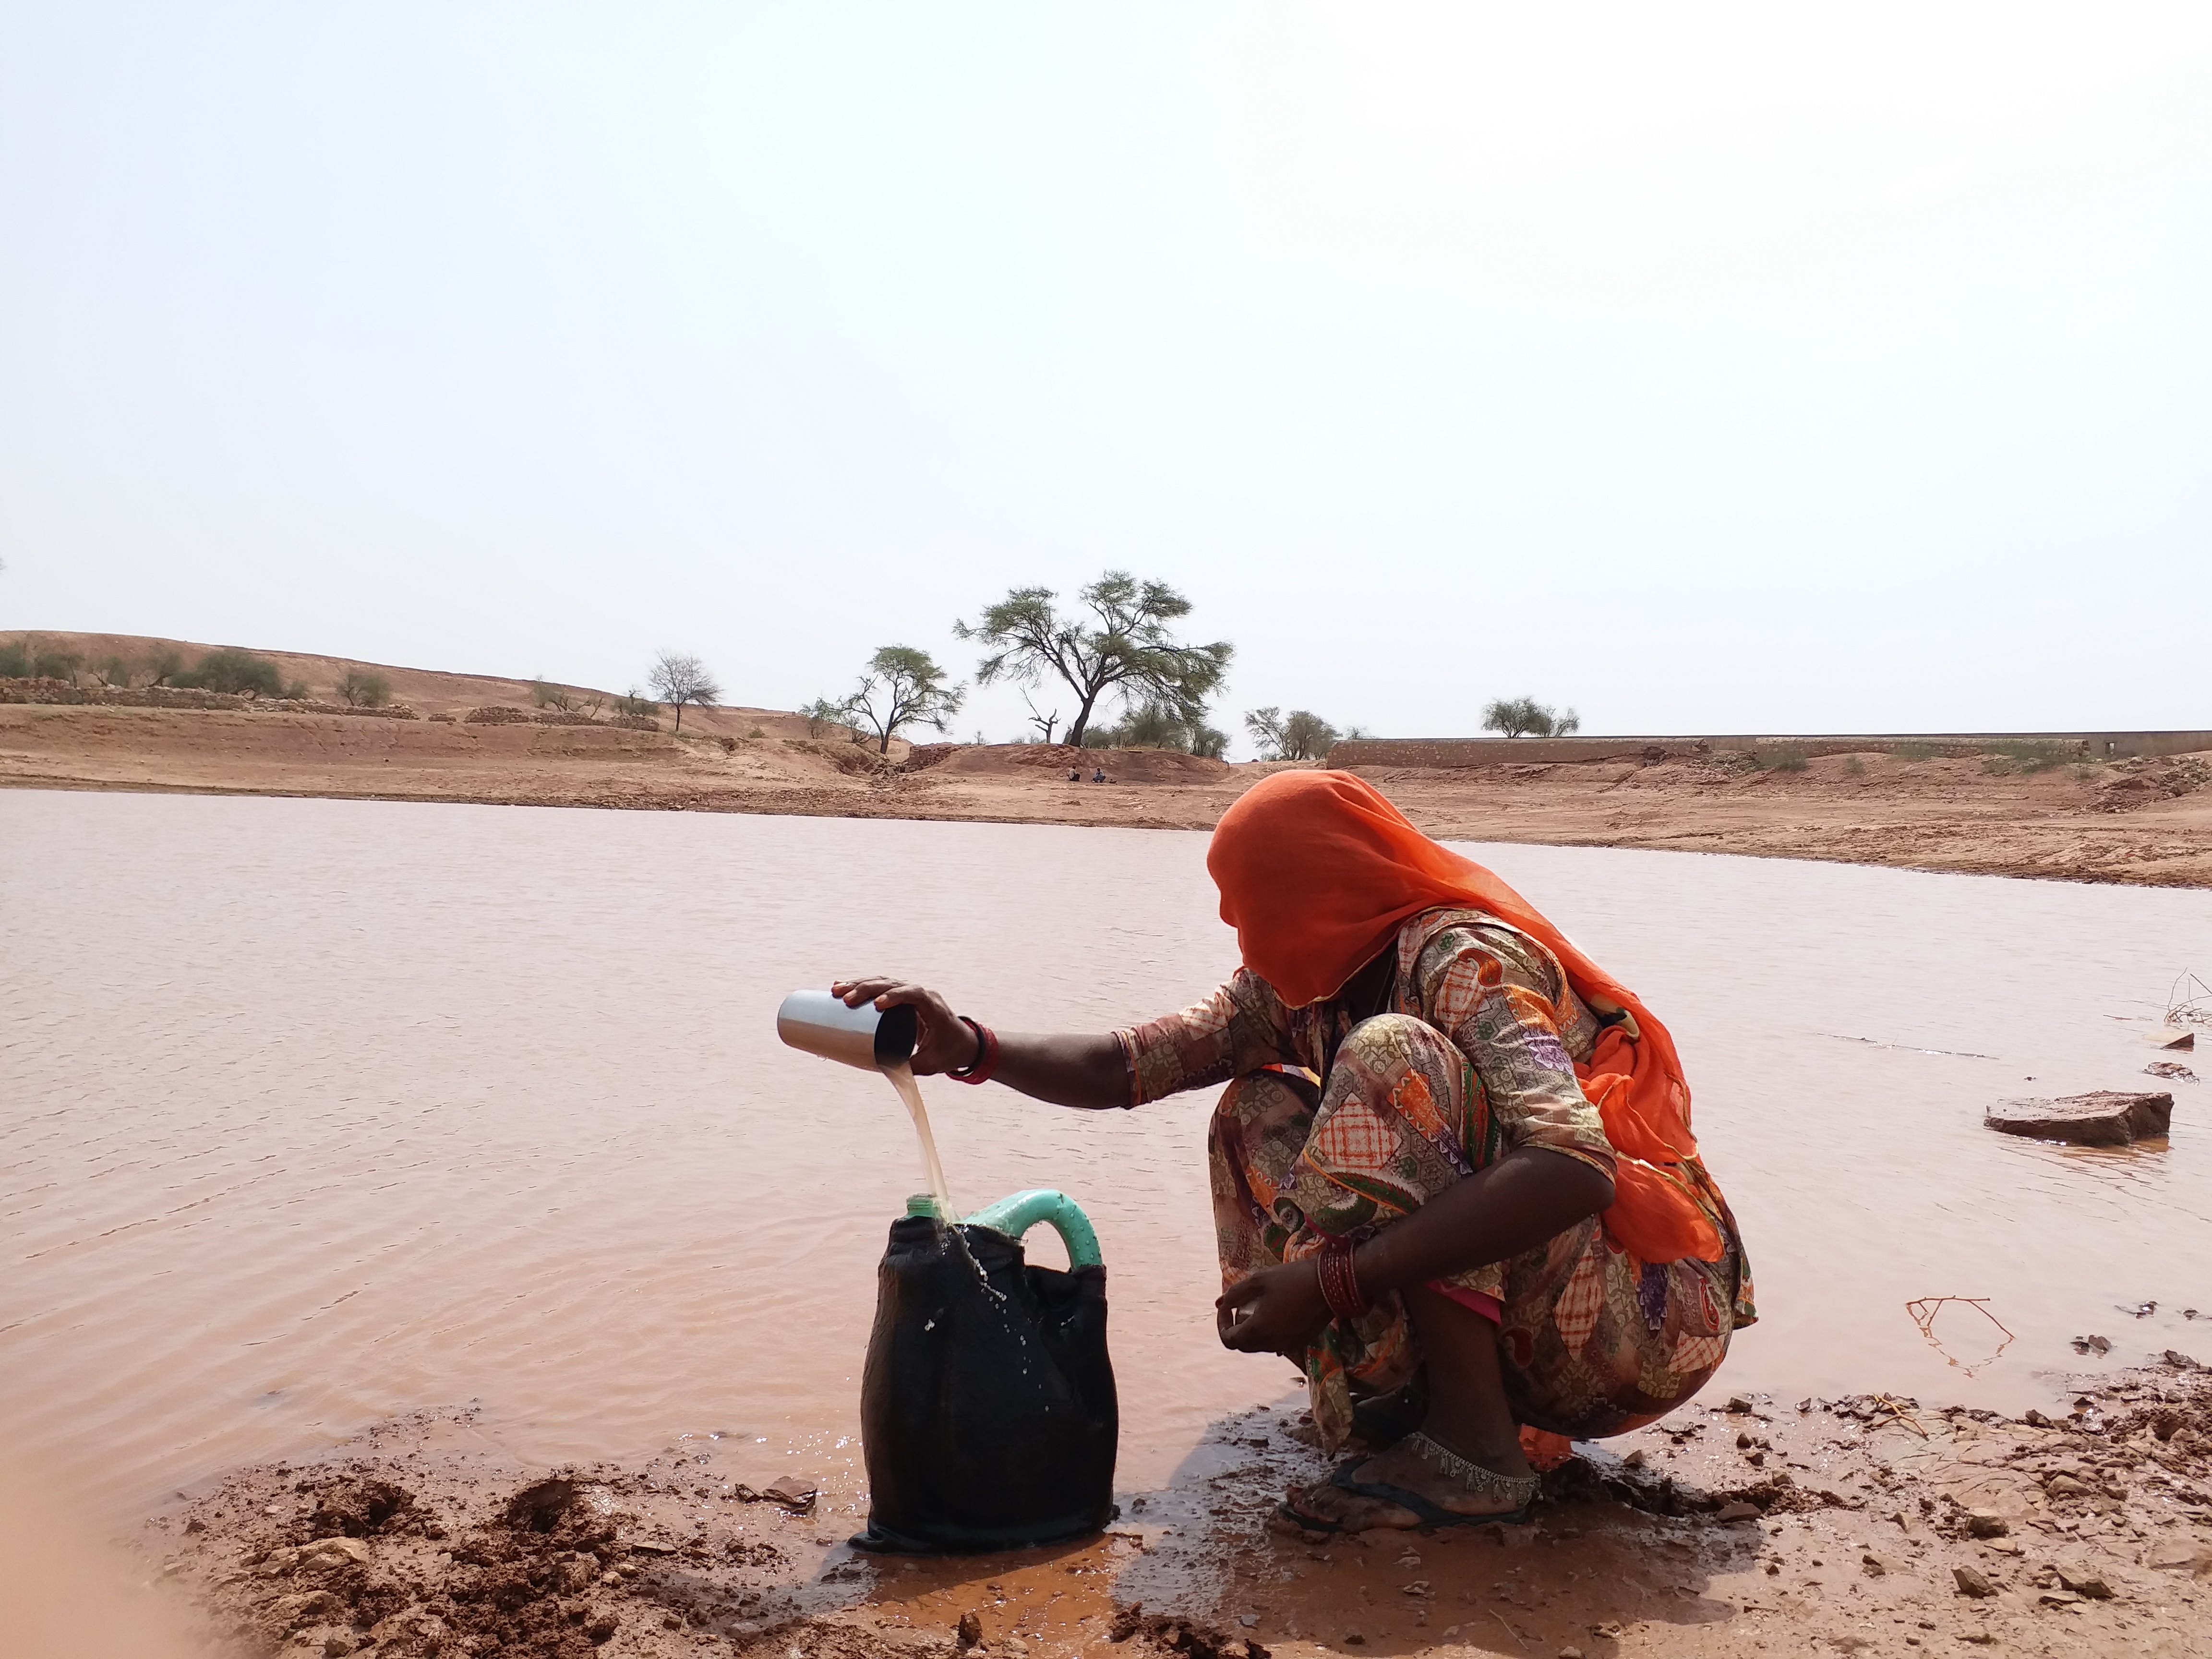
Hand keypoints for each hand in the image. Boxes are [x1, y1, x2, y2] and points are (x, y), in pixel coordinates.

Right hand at [830, 977, 979, 1075]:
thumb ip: (910, 1068)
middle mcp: (921, 995)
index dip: (896, 996)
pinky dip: (863, 986)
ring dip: (860, 984)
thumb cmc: (949, 1052)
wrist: (963, 1042)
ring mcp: (911, 994)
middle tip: (845, 998)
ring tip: (836, 990)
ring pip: (884, 982)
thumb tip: (882, 1072)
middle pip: (893, 984)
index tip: (877, 1005)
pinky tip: (843, 986)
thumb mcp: (931, 1064)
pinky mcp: (902, 998)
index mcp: (933, 1007)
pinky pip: (882, 987)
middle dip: (868, 989)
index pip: (914, 994)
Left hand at [1215, 1260, 1332, 1355]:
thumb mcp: (1259, 1280)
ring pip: (1260, 1346)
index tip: (1226, 1306)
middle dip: (1235, 1328)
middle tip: (1239, 1307)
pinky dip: (1268, 1333)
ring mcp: (1288, 1345)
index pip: (1229, 1339)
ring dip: (1252, 1331)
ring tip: (1257, 1307)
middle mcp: (1272, 1343)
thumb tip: (1219, 1302)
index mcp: (1259, 1330)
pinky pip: (1276, 1344)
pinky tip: (1275, 1313)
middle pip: (1243, 1346)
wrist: (1331, 1285)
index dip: (1221, 1323)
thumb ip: (1235, 1293)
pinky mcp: (1300, 1342)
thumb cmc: (1292, 1279)